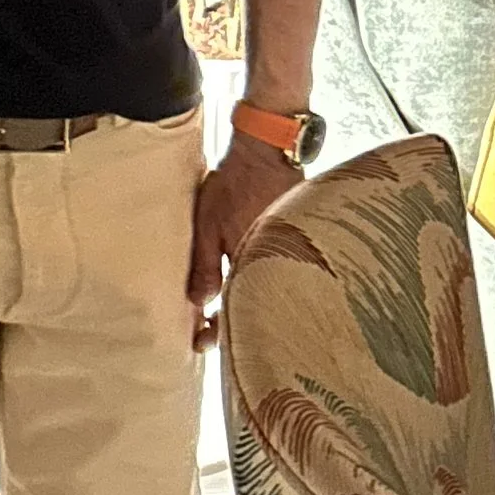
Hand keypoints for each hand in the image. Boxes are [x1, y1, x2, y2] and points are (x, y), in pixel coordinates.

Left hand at [188, 131, 302, 346]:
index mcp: (252, 264)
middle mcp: (275, 264)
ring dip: (249, 303)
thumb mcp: (208, 223)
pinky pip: (277, 270)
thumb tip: (199, 302)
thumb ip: (204, 264)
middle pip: (255, 306)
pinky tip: (252, 284)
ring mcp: (288, 252)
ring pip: (267, 289)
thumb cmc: (234, 184)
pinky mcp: (294, 241)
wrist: (267, 150)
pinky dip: (263, 280)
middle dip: (235, 324)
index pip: (235, 312)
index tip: (199, 343)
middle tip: (212, 336)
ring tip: (231, 318)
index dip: (216, 331)